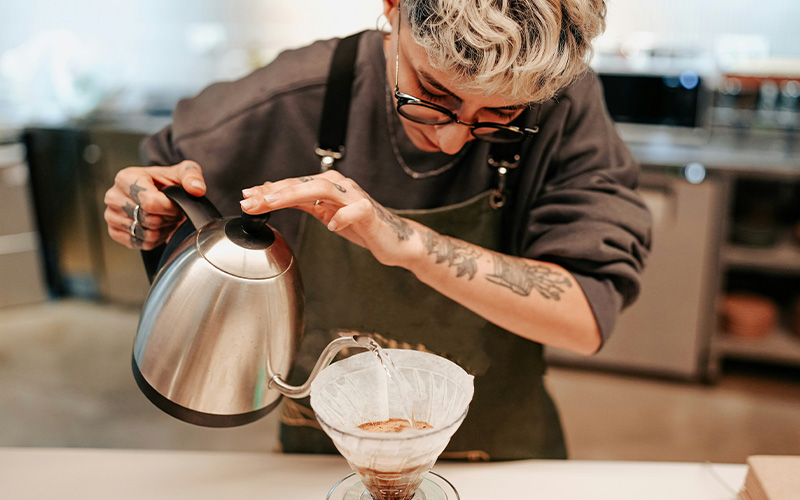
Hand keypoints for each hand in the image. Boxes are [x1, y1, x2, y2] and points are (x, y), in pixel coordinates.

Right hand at [103, 160, 205, 249]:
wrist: (157, 194)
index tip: (175, 204)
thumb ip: (192, 176)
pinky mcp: (114, 232)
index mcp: (126, 178)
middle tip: (171, 211)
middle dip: (167, 218)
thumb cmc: (166, 182)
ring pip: (146, 234)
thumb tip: (197, 189)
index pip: (149, 202)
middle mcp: (114, 196)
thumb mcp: (182, 173)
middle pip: (148, 219)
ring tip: (164, 217)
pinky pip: (141, 244)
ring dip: (162, 229)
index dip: (169, 208)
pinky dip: (155, 239)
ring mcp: (111, 215)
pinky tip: (156, 226)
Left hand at [240, 171, 418, 266]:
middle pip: (304, 183)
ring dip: (297, 194)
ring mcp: (356, 197)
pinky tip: (331, 226)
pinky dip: (342, 217)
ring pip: (325, 189)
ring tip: (275, 202)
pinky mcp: (370, 212)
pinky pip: (356, 211)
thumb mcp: (324, 213)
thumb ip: (301, 202)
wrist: (393, 239)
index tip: (246, 197)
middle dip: (275, 191)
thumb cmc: (359, 225)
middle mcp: (340, 186)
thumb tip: (267, 195)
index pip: (293, 184)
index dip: (268, 190)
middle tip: (250, 200)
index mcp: (327, 186)